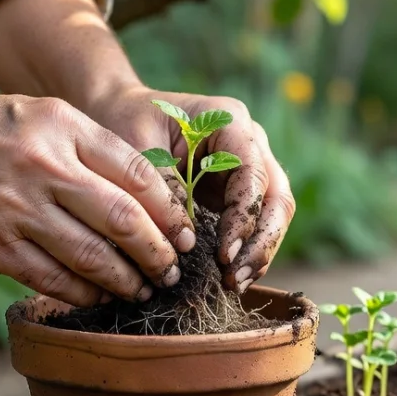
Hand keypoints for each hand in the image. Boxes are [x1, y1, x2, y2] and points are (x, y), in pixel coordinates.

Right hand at [0, 86, 195, 306]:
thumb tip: (145, 199)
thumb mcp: (40, 114)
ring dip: (127, 280)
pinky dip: (83, 293)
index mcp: (62, 126)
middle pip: (123, 219)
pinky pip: (52, 278)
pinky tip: (100, 296)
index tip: (183, 231)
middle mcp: (43, 165)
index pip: (137, 173)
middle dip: (158, 252)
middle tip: (173, 268)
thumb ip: (91, 149)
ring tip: (145, 288)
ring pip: (92, 257)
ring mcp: (16, 208)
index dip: (170, 210)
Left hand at [83, 86, 294, 291]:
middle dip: (262, 242)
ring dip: (259, 252)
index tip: (223, 254)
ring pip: (274, 215)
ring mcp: (248, 169)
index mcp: (231, 122)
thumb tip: (187, 237)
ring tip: (233, 284)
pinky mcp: (236, 192)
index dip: (244, 217)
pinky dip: (247, 251)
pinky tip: (230, 278)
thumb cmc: (125, 120)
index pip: (253, 175)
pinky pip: (255, 225)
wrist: (119, 111)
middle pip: (277, 198)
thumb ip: (162, 185)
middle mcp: (250, 144)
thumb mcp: (136, 145)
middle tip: (234, 277)